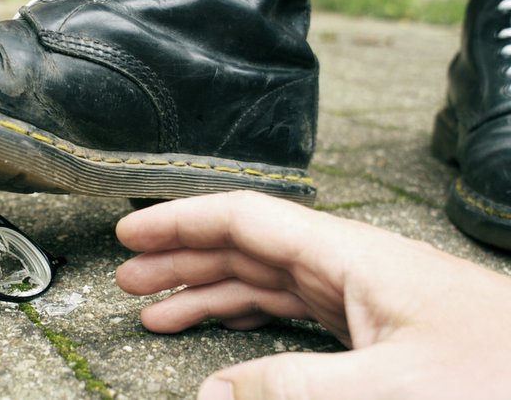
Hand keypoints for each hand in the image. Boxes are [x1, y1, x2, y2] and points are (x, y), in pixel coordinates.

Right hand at [115, 191, 510, 399]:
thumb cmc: (498, 378)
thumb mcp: (390, 389)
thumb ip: (292, 390)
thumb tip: (211, 395)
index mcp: (350, 257)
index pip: (246, 219)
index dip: (182, 223)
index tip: (132, 235)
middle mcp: (348, 267)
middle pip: (246, 247)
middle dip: (183, 259)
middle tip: (128, 279)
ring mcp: (359, 297)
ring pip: (264, 281)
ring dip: (207, 292)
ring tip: (156, 311)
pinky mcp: (370, 328)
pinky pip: (290, 310)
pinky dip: (247, 317)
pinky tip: (223, 327)